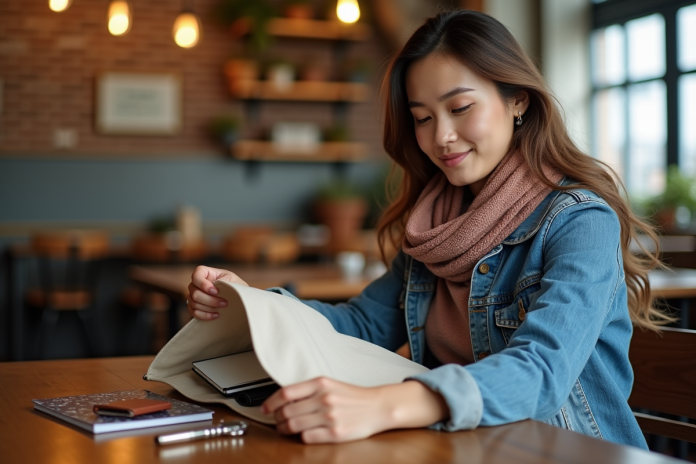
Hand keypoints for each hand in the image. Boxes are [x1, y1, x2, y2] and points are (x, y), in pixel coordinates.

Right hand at [187, 266, 248, 319]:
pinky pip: (194, 312)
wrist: (239, 297)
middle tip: (224, 303)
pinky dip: (205, 315)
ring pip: (194, 303)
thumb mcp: (231, 279)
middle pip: (194, 292)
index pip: (196, 276)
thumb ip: (221, 281)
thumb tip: (215, 288)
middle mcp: (197, 284)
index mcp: (205, 273)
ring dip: (209, 307)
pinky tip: (216, 315)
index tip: (216, 291)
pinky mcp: (195, 307)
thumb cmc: (235, 285)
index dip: (203, 284)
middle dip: (210, 300)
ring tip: (222, 308)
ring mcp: (194, 295)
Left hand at [261, 377, 448, 443]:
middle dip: (277, 418)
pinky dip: (301, 437)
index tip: (264, 408)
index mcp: (321, 383)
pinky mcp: (335, 433)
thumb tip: (283, 398)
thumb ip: (308, 390)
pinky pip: (307, 437)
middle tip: (275, 421)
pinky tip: (303, 434)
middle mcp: (323, 398)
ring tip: (285, 429)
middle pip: (287, 411)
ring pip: (294, 425)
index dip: (270, 402)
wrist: (377, 406)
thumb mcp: (330, 384)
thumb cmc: (353, 396)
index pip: (286, 392)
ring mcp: (329, 416)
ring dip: (285, 429)